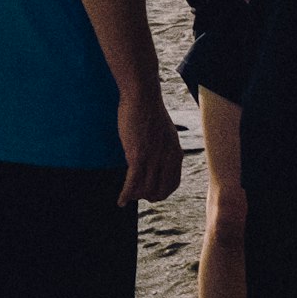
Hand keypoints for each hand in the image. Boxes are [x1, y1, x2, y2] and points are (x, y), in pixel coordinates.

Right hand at [115, 93, 182, 207]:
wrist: (142, 97)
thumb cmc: (149, 110)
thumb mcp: (164, 133)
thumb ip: (163, 148)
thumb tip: (155, 156)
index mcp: (176, 154)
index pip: (172, 184)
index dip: (161, 192)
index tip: (151, 194)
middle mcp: (167, 160)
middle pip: (159, 190)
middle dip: (148, 196)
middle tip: (136, 196)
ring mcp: (153, 159)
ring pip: (145, 189)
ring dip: (135, 196)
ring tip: (127, 197)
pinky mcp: (137, 156)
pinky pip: (132, 183)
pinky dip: (126, 194)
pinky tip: (120, 200)